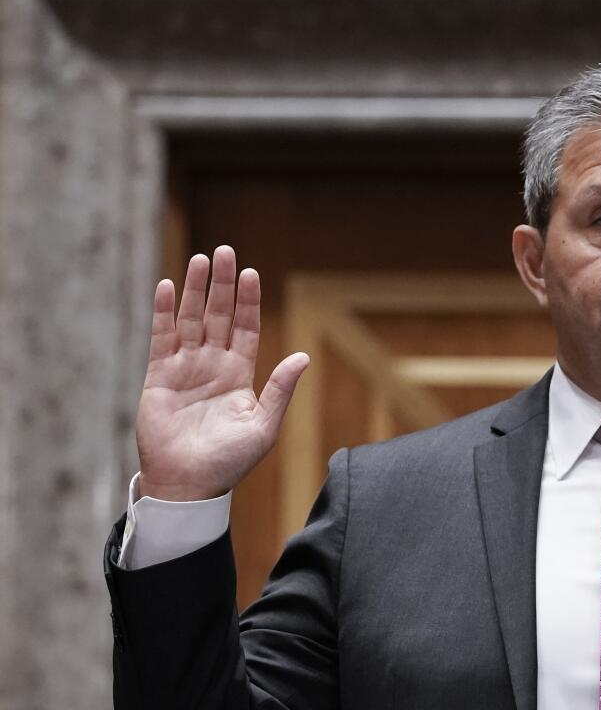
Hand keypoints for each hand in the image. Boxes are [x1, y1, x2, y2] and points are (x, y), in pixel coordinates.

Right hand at [135, 245, 308, 501]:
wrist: (189, 484)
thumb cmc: (229, 461)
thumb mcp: (264, 425)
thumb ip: (281, 389)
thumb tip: (303, 357)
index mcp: (239, 374)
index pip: (245, 328)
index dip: (247, 301)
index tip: (251, 273)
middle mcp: (213, 365)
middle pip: (218, 315)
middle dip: (222, 284)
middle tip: (226, 252)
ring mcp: (185, 369)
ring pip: (192, 320)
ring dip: (196, 290)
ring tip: (201, 260)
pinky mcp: (159, 377)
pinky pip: (162, 338)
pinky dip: (165, 312)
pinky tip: (170, 287)